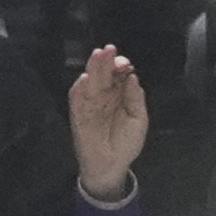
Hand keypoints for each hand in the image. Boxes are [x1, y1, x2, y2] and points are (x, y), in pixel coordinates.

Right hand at [69, 44, 149, 201]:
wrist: (111, 165)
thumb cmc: (126, 143)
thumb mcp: (138, 120)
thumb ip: (136, 100)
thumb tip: (134, 78)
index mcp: (118, 94)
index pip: (117, 75)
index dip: (120, 66)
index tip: (125, 62)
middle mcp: (103, 95)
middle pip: (103, 74)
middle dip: (106, 61)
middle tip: (109, 49)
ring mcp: (89, 103)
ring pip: (90, 81)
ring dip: (92, 68)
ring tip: (97, 55)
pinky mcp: (78, 114)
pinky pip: (77, 99)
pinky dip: (80, 89)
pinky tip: (85, 79)